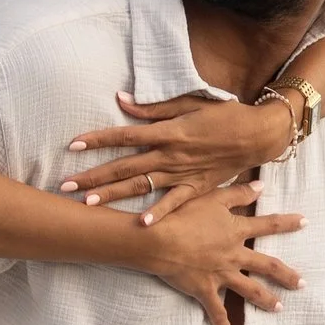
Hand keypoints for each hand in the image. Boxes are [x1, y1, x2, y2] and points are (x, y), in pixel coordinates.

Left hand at [61, 87, 291, 203]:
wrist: (259, 134)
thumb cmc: (224, 114)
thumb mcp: (190, 103)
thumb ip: (153, 108)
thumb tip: (121, 100)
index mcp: (168, 131)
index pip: (125, 135)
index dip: (98, 139)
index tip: (73, 145)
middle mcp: (171, 154)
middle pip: (124, 166)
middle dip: (93, 175)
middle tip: (66, 185)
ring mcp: (183, 173)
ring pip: (141, 186)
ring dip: (114, 195)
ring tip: (88, 203)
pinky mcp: (197, 188)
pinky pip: (174, 202)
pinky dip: (159, 213)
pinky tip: (140, 224)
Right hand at [135, 183, 304, 324]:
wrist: (159, 240)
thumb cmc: (182, 215)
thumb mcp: (212, 198)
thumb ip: (238, 194)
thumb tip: (261, 186)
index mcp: (235, 231)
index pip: (268, 225)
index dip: (287, 223)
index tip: (305, 223)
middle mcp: (233, 255)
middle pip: (267, 265)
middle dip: (286, 275)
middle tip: (302, 283)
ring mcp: (221, 275)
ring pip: (250, 290)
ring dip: (266, 300)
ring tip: (280, 308)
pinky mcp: (204, 290)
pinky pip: (217, 312)